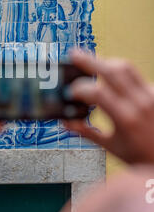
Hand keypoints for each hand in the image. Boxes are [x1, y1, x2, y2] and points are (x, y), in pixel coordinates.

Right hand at [64, 49, 153, 163]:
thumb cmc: (141, 156)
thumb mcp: (111, 147)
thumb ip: (86, 132)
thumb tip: (66, 123)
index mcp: (126, 119)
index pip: (97, 93)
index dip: (80, 89)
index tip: (70, 92)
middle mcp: (140, 103)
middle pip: (111, 70)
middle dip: (89, 61)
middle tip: (75, 55)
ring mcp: (150, 95)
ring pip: (126, 67)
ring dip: (106, 63)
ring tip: (92, 63)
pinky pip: (136, 75)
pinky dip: (120, 74)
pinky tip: (112, 79)